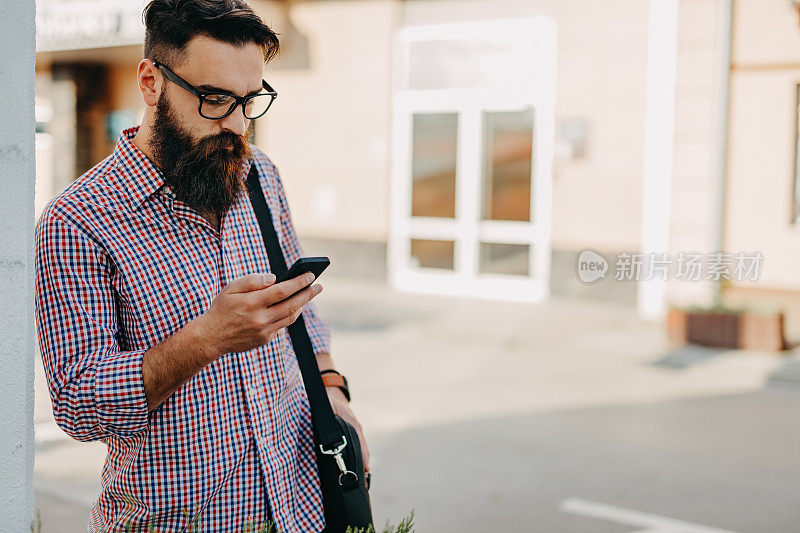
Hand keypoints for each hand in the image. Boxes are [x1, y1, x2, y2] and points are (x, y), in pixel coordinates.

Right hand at [194, 271, 321, 359]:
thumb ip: (252, 280)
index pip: (282, 290)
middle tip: (319, 286)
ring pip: (290, 317)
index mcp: (252, 303)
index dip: (299, 282)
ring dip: (302, 306)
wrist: (210, 337)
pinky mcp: (265, 339)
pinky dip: (288, 315)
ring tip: (308, 295)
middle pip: (292, 305)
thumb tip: (274, 278)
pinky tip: (292, 307)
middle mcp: (260, 319)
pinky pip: (281, 326)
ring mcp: (264, 331)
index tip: (311, 275)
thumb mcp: (231, 288)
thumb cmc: (221, 308)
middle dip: (308, 294)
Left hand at [326, 387, 370, 473]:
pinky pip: (356, 444)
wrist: (330, 391)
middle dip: (364, 463)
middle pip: (363, 447)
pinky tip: (356, 466)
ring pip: (360, 447)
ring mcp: (355, 428)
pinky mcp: (352, 431)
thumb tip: (331, 441)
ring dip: (361, 461)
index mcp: (351, 422)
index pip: (360, 441)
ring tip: (361, 479)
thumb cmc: (327, 399)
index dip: (363, 456)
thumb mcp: (326, 408)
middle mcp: (356, 426)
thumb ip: (328, 423)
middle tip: (363, 482)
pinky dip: (357, 455)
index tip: (366, 469)